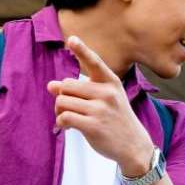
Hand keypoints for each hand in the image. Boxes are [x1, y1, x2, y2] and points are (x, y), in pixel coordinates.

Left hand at [48, 36, 154, 176]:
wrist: (134, 146)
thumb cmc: (116, 119)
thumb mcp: (106, 99)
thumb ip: (80, 90)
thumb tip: (51, 85)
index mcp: (111, 83)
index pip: (94, 62)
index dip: (82, 50)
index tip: (72, 39)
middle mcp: (107, 93)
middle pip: (67, 85)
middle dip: (62, 96)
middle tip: (68, 107)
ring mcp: (100, 110)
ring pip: (62, 101)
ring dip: (59, 110)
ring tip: (68, 118)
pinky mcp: (93, 126)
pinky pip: (64, 117)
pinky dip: (61, 122)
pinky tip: (68, 126)